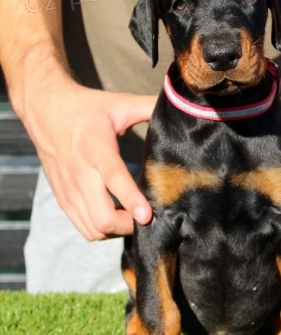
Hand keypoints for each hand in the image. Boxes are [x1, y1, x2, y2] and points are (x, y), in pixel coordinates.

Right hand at [21, 72, 156, 240]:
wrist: (45, 110)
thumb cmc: (88, 108)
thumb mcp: (119, 103)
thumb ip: (149, 107)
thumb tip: (182, 106)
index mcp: (96, 148)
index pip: (114, 178)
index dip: (131, 200)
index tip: (147, 215)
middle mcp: (79, 173)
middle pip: (102, 217)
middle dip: (128, 225)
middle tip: (148, 217)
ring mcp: (68, 189)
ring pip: (93, 228)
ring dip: (116, 230)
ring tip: (133, 218)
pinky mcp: (62, 198)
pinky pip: (82, 227)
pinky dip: (101, 230)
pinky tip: (116, 217)